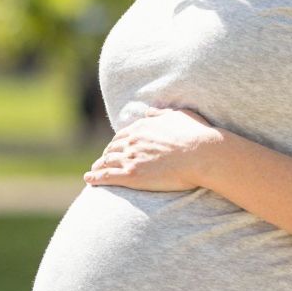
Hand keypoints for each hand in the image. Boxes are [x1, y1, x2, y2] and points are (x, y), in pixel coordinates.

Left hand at [85, 110, 217, 193]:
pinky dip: (95, 177)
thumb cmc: (196, 135)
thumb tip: (150, 111)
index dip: (116, 143)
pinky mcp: (131, 175)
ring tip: (93, 172)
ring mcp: (130, 158)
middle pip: (112, 148)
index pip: (122, 135)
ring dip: (98, 166)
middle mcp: (133, 141)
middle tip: (103, 161)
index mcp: (142, 127)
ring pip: (106, 162)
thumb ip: (161, 114)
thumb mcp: (179, 116)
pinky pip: (106, 176)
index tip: (114, 148)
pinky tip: (89, 180)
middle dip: (106, 154)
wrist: (202, 154)